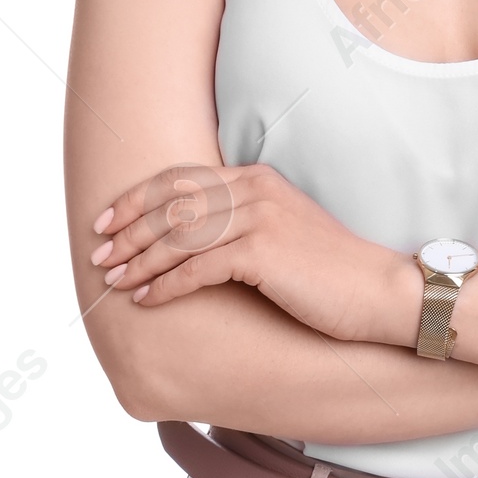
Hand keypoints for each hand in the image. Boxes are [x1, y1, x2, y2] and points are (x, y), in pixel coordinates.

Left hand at [90, 163, 417, 345]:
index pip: (180, 181)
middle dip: (127, 231)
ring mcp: (259, 217)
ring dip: (140, 261)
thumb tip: (190, 242)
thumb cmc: (330, 273)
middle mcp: (254, 190)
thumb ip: (241, 222)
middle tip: (98, 255)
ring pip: (178, 236)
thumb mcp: (282, 232)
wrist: (379, 291)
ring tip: (114, 282)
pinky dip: (166, 285)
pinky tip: (147, 300)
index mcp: (256, 178)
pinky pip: (197, 268)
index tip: (105, 222)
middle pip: (171, 205)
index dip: (135, 200)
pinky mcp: (262, 252)